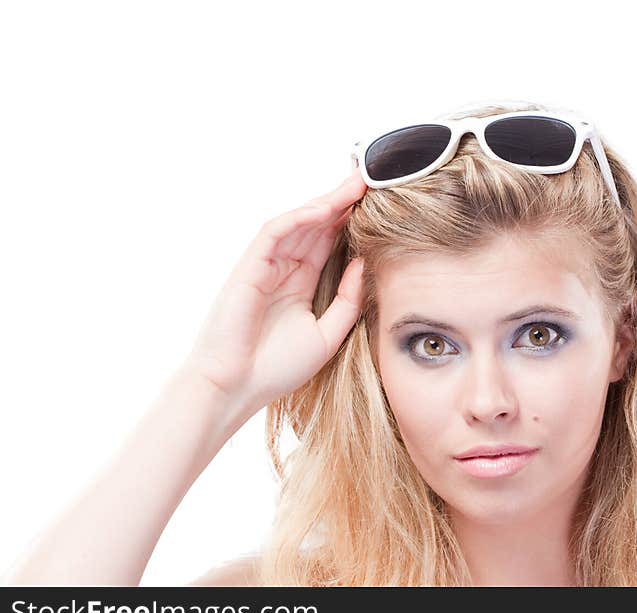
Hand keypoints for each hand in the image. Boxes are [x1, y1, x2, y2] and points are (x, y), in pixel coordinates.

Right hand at [183, 169, 366, 417]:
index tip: (379, 205)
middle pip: (317, 227)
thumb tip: (364, 262)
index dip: (351, 223)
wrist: (235, 388)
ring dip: (327, 203)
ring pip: (299, 223)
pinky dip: (300, 218)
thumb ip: (348, 300)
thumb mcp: (327, 335)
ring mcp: (266, 266)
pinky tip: (326, 209)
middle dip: (344, 203)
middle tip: (371, 179)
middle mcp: (284, 270)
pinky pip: (275, 232)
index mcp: (300, 285)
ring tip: (356, 185)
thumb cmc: (275, 369)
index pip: (329, 244)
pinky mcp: (250, 267)